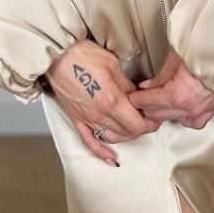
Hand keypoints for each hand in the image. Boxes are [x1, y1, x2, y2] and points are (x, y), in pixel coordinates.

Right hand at [45, 38, 161, 165]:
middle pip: (128, 132)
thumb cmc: (83, 54)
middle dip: (142, 127)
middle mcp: (100, 114)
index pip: (138, 123)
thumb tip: (137, 97)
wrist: (57, 54)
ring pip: (113, 138)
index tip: (156, 115)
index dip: (150, 122)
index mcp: (112, 100)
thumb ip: (126, 85)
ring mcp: (87, 119)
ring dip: (126, 136)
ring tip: (134, 126)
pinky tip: (111, 158)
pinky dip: (101, 152)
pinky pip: (89, 142)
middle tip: (148, 118)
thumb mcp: (112, 64)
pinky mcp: (76, 119)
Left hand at [125, 49, 213, 128]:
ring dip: (163, 112)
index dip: (136, 99)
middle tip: (140, 99)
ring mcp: (200, 111)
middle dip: (146, 107)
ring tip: (157, 102)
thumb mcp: (174, 59)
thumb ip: (159, 77)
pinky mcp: (211, 110)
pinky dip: (185, 117)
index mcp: (176, 95)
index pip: (148, 102)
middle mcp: (187, 108)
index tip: (130, 97)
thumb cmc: (201, 50)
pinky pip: (194, 122)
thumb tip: (146, 86)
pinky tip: (180, 111)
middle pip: (158, 114)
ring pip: (174, 119)